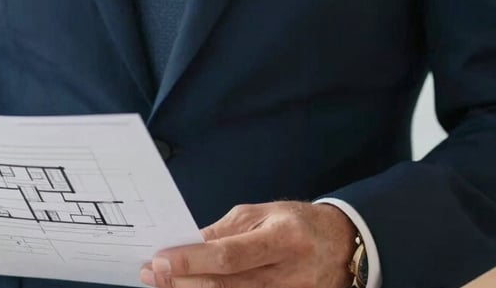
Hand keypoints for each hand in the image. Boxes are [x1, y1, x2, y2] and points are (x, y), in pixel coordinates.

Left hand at [140, 201, 356, 287]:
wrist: (342, 243)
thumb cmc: (297, 222)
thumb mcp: (262, 214)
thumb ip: (225, 231)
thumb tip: (189, 243)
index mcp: (282, 238)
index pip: (229, 255)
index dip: (192, 260)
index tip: (161, 258)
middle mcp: (288, 273)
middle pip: (227, 285)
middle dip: (183, 281)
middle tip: (153, 274)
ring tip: (165, 283)